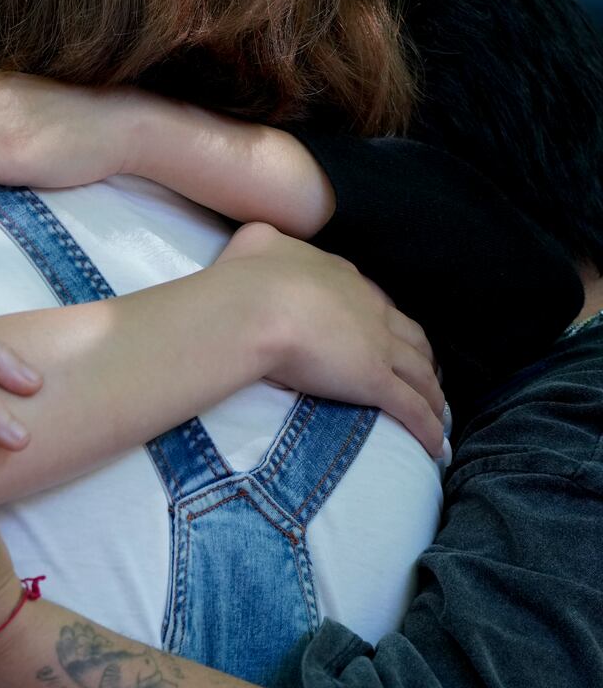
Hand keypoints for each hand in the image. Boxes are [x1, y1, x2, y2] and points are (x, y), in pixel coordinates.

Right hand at [216, 223, 445, 452]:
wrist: (257, 305)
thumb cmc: (250, 275)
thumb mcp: (256, 243)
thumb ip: (264, 243)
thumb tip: (262, 243)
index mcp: (341, 277)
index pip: (371, 299)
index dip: (381, 317)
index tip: (382, 330)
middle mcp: (369, 309)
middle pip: (408, 334)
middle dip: (420, 353)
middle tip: (424, 370)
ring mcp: (377, 346)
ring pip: (419, 371)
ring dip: (432, 390)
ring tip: (437, 407)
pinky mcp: (374, 381)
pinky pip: (410, 407)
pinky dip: (427, 426)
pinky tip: (435, 444)